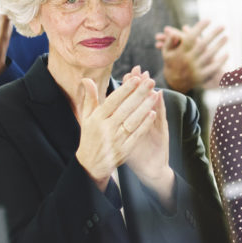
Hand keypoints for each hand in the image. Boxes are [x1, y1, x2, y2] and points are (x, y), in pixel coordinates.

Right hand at [75, 66, 158, 191]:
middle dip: (139, 94)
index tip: (136, 78)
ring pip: (133, 121)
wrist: (90, 164)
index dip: (125, 89)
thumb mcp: (86, 117)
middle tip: (150, 81)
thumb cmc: (89, 136)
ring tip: (155, 94)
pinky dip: (145, 124)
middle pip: (125, 108)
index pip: (113, 101)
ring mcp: (115, 140)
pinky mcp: (124, 150)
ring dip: (145, 107)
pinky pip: (136, 135)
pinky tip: (153, 113)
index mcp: (96, 119)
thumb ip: (89, 98)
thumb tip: (87, 79)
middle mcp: (106, 128)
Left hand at [124, 74, 174, 205]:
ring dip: (150, 90)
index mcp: (135, 120)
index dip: (130, 87)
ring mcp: (155, 124)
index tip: (128, 73)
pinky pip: (160, 117)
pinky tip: (159, 96)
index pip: (131, 99)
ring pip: (152, 104)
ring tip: (148, 77)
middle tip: (139, 70)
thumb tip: (104, 110)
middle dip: (140, 84)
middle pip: (143, 98)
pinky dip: (159, 106)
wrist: (150, 169)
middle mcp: (146, 119)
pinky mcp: (162, 131)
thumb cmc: (135, 152)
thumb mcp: (123, 137)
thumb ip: (115, 122)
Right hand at [156, 19, 227, 92]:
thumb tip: (174, 32)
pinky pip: (213, 68)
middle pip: (202, 45)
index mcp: (180, 52)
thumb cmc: (172, 62)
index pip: (190, 37)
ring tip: (226, 36)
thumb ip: (169, 40)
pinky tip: (227, 53)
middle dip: (213, 34)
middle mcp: (187, 60)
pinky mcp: (201, 77)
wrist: (174, 83)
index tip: (208, 20)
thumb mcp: (167, 51)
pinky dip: (220, 61)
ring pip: (209, 56)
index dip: (199, 28)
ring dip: (219, 45)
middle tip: (223, 26)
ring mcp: (195, 69)